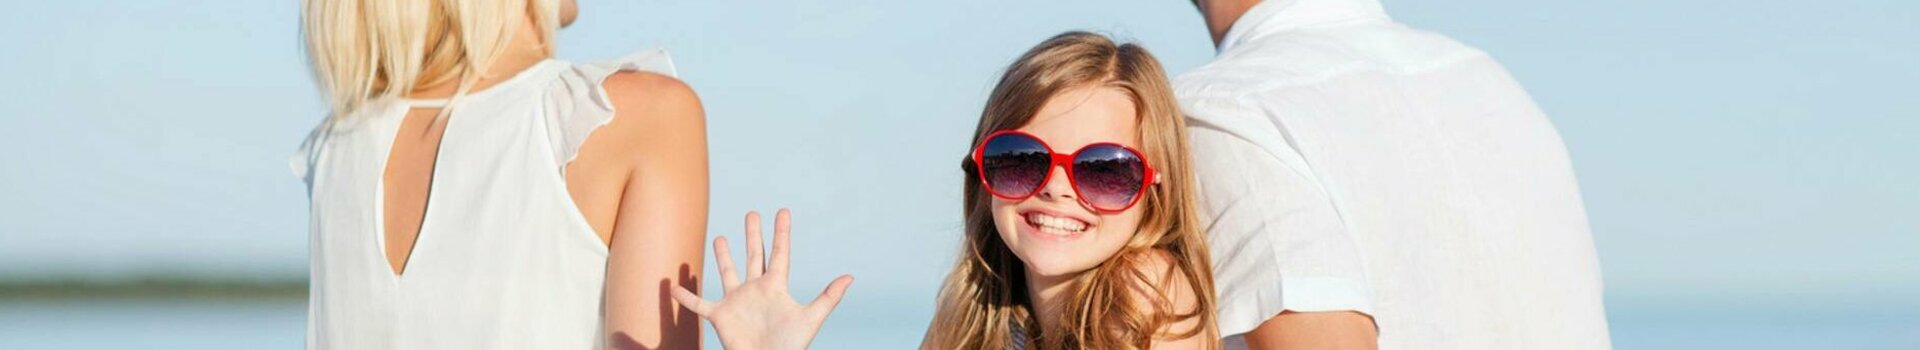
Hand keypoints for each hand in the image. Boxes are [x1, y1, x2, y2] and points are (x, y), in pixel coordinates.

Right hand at [670, 209, 853, 349]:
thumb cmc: (790, 346)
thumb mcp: (811, 318)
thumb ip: (828, 297)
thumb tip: (850, 277)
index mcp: (776, 287)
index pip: (779, 253)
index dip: (781, 233)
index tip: (783, 212)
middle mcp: (755, 289)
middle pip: (754, 255)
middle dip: (753, 235)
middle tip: (752, 214)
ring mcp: (736, 301)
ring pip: (728, 272)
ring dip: (723, 256)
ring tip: (719, 237)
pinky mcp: (720, 315)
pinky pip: (699, 303)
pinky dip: (686, 297)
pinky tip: (673, 286)